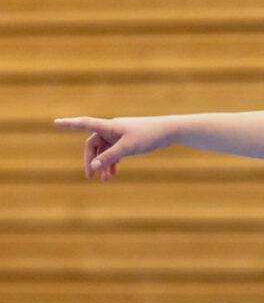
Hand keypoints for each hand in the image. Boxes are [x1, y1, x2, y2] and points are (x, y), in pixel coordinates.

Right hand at [54, 116, 171, 181]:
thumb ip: (110, 157)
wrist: (168, 131)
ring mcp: (119, 135)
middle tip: (90, 176)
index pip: (85, 123)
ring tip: (105, 180)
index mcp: (109, 126)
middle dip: (91, 160)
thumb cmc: (148, 135)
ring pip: (105, 151)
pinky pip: (114, 152)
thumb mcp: (128, 148)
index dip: (70, 124)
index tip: (56, 122)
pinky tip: (113, 174)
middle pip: (94, 145)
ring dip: (104, 164)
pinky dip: (113, 162)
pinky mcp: (127, 141)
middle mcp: (112, 129)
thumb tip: (94, 166)